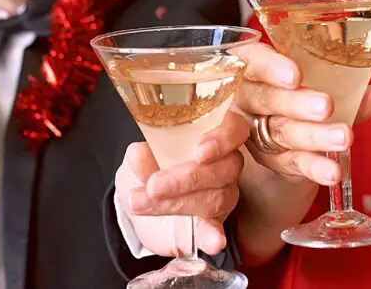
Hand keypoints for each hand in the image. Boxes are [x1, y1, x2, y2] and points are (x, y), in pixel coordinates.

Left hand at [115, 114, 247, 256]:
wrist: (139, 202)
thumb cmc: (145, 170)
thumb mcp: (137, 158)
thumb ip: (140, 154)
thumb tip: (142, 154)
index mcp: (210, 137)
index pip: (234, 129)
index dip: (222, 139)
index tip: (199, 152)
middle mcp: (223, 164)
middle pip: (224, 169)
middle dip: (188, 178)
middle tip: (154, 185)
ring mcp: (222, 195)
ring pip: (216, 198)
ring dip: (178, 203)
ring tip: (143, 203)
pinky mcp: (211, 224)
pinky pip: (217, 230)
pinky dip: (213, 236)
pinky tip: (213, 241)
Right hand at [232, 42, 370, 184]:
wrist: (283, 140)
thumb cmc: (300, 97)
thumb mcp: (319, 86)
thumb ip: (345, 91)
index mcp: (253, 69)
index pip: (253, 61)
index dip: (270, 67)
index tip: (295, 75)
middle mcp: (247, 99)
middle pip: (265, 99)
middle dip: (296, 103)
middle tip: (325, 106)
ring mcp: (254, 132)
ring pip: (281, 132)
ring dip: (314, 135)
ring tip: (343, 137)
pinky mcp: (270, 160)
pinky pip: (291, 162)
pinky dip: (314, 167)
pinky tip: (333, 171)